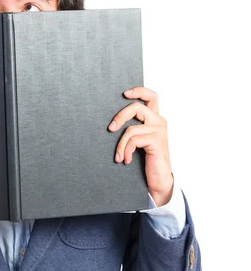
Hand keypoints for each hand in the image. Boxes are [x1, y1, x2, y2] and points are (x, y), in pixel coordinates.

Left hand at [108, 87, 173, 206]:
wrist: (158, 179)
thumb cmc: (145, 159)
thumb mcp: (137, 141)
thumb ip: (132, 128)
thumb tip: (112, 122)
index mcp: (154, 119)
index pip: (151, 97)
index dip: (139, 91)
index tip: (124, 93)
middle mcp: (159, 121)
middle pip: (136, 108)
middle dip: (120, 116)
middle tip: (110, 128)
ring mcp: (159, 131)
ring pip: (131, 129)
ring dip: (120, 145)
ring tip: (119, 157)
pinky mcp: (156, 140)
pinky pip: (133, 140)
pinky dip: (126, 151)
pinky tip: (126, 160)